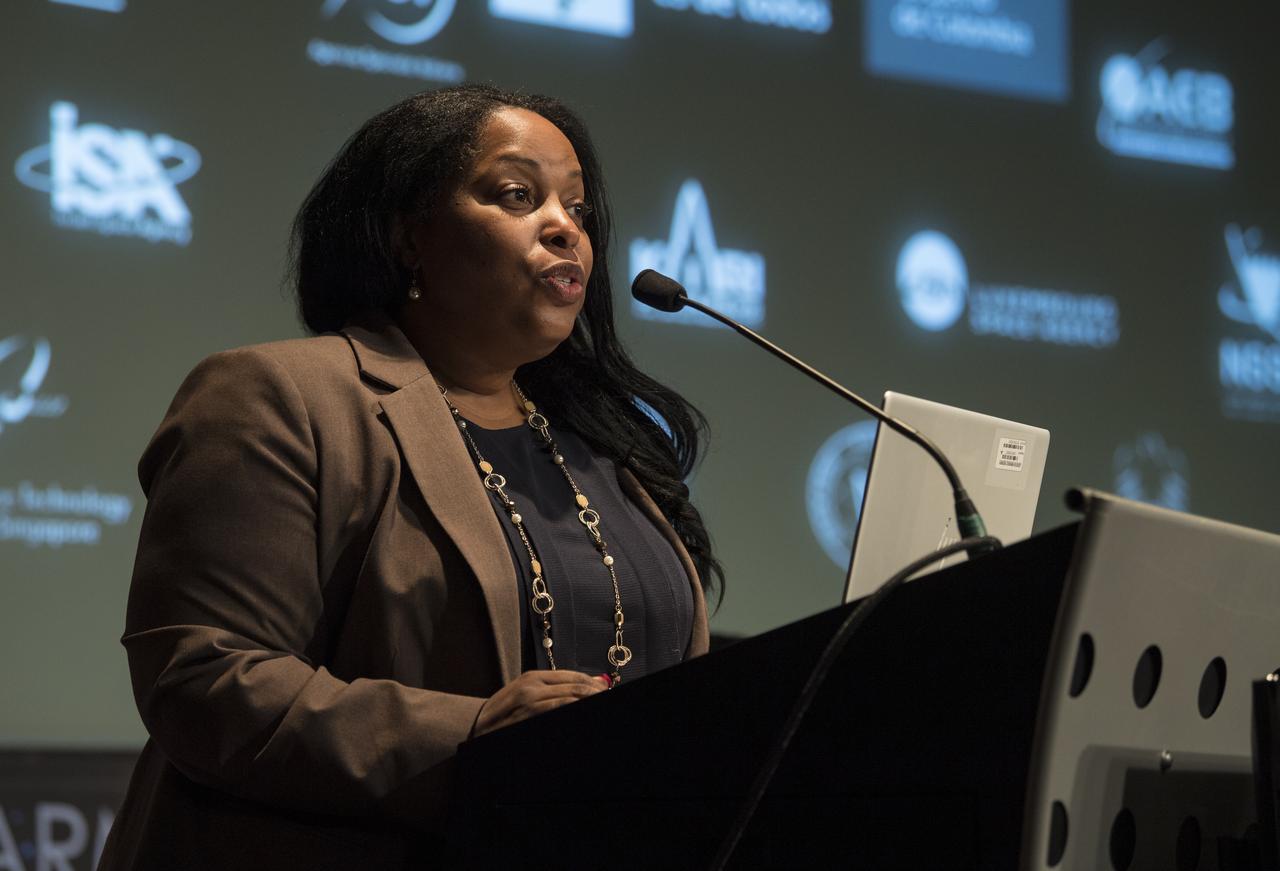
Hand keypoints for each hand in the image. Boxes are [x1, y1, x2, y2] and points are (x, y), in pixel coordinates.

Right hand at [472, 670, 607, 736]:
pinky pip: (557, 707)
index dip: (592, 682)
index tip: (607, 688)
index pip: (573, 676)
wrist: (475, 725)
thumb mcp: (526, 695)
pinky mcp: (528, 712)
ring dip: (588, 699)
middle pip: (575, 684)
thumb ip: (553, 691)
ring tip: (601, 701)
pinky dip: (573, 706)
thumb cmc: (503, 713)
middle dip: (595, 691)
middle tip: (609, 695)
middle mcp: (533, 683)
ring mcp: (530, 698)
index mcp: (534, 677)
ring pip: (570, 695)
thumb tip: (587, 686)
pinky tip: (582, 707)